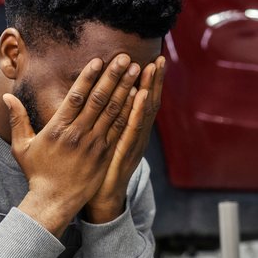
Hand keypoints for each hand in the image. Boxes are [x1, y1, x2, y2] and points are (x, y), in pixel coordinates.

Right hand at [7, 53, 143, 235]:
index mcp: (57, 129)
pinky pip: (119, 129)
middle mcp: (78, 134)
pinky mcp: (105, 155)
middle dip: (113, 76)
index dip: (88, 77)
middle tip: (124, 57)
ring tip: (136, 70)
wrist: (54, 201)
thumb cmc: (37, 173)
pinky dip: (129, 111)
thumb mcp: (21, 146)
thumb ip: (17, 119)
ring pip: (113, 112)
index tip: (98, 60)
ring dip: (125, 89)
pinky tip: (137, 97)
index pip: (76, 97)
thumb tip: (6, 96)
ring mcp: (94, 145)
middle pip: (98, 100)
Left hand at [84, 57, 165, 224]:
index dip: (149, 82)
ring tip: (152, 68)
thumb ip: (106, 122)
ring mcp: (133, 144)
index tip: (153, 60)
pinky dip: (137, 112)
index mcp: (131, 131)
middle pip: (148, 103)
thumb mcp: (104, 142)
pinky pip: (132, 129)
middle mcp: (136, 136)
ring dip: (148, 89)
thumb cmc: (98, 170)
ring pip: (143, 113)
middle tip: (159, 58)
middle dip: (154, 81)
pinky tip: (140, 96)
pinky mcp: (124, 153)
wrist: (100, 200)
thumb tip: (101, 100)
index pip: (142, 102)